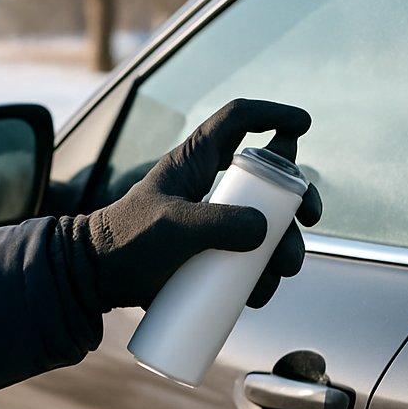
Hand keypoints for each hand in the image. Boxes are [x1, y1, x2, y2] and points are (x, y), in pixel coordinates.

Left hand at [76, 99, 323, 311]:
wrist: (95, 282)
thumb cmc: (128, 241)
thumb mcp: (175, 226)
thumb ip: (221, 224)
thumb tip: (266, 232)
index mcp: (196, 162)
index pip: (238, 121)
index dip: (273, 114)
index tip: (304, 124)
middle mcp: (210, 188)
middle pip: (269, 180)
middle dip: (298, 198)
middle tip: (311, 219)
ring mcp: (212, 224)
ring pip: (266, 227)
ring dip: (286, 248)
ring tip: (280, 273)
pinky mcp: (210, 258)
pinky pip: (248, 263)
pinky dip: (262, 278)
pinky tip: (259, 294)